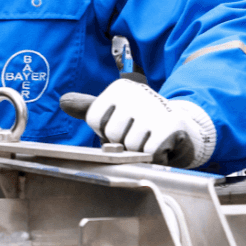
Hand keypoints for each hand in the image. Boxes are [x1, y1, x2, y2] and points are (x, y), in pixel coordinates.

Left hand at [60, 79, 215, 167]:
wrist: (182, 127)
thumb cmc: (141, 120)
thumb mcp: (113, 111)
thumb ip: (88, 108)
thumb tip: (63, 101)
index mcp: (119, 88)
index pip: (93, 119)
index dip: (104, 131)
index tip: (120, 125)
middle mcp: (136, 93)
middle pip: (111, 134)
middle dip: (122, 143)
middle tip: (138, 134)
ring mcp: (154, 108)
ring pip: (129, 145)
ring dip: (139, 151)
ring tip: (149, 139)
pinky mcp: (170, 125)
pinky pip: (149, 152)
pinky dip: (154, 156)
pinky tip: (161, 145)